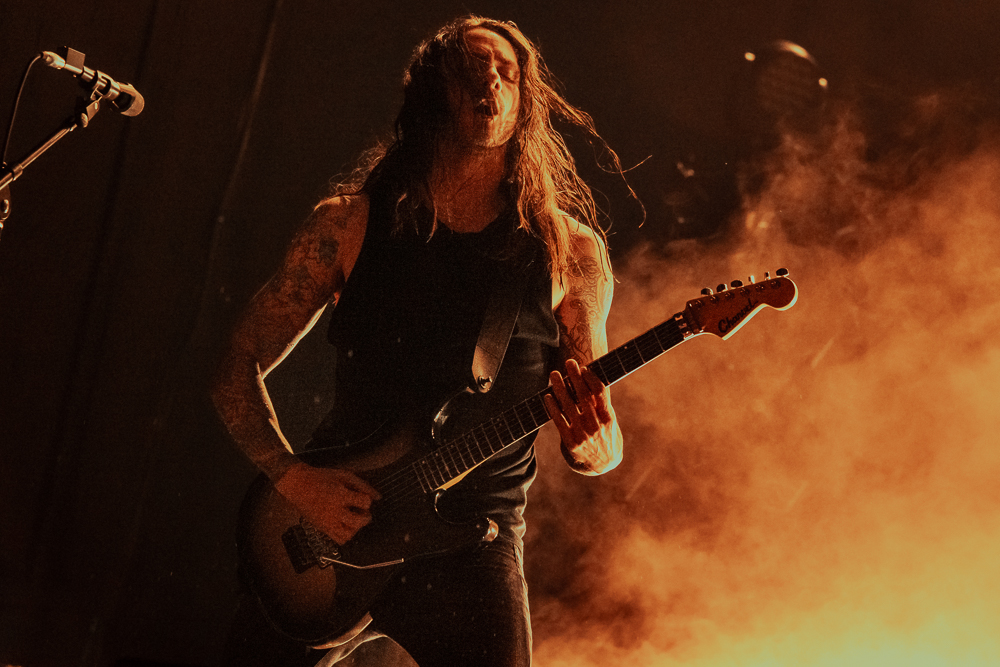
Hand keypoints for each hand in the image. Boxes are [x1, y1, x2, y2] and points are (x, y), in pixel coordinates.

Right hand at [274, 463, 380, 543]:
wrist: (297, 484)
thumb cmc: (321, 477)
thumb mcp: (344, 475)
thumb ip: (363, 485)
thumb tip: (378, 497)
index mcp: (339, 495)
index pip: (364, 503)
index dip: (366, 500)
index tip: (361, 497)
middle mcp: (334, 511)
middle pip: (359, 522)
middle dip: (365, 517)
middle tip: (361, 511)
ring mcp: (327, 522)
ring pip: (349, 535)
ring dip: (356, 527)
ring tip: (353, 518)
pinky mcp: (322, 528)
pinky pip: (339, 540)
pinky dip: (346, 535)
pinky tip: (345, 525)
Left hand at [543, 358, 617, 472]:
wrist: (603, 464)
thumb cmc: (606, 436)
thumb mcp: (609, 421)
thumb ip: (600, 405)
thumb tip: (590, 381)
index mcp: (608, 418)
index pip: (599, 393)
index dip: (590, 378)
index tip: (583, 368)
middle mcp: (596, 426)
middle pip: (583, 396)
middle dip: (574, 377)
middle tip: (568, 362)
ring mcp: (583, 435)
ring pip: (569, 406)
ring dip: (560, 388)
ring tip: (554, 375)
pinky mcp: (571, 443)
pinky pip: (559, 421)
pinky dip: (552, 408)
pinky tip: (548, 396)